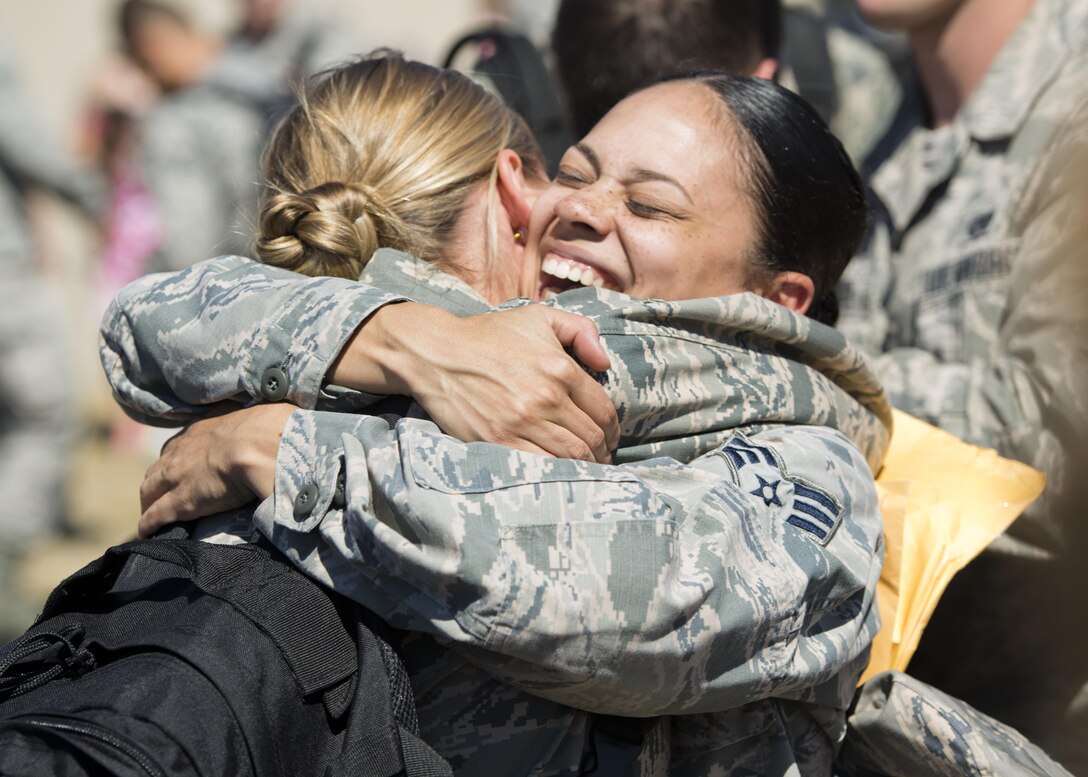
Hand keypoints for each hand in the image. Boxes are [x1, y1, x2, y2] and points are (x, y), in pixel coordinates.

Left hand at [137, 404, 294, 536]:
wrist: (259, 445)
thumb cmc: (268, 430)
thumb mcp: (255, 422)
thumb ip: (253, 431)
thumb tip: (271, 434)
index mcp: (199, 432)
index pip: (178, 449)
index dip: (177, 462)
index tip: (181, 472)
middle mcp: (180, 452)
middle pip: (157, 470)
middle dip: (156, 484)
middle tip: (161, 498)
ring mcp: (176, 477)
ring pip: (149, 491)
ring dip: (150, 503)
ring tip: (154, 516)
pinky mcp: (179, 502)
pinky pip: (155, 516)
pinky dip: (148, 524)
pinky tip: (147, 534)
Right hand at [331, 302, 619, 461]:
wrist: (437, 354)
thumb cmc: (489, 335)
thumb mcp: (539, 316)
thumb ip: (581, 330)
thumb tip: (605, 362)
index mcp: (560, 368)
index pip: (603, 409)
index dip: (613, 428)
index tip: (609, 436)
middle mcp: (545, 397)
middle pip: (590, 437)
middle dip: (602, 450)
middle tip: (601, 456)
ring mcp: (521, 422)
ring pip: (571, 456)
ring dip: (585, 465)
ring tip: (586, 467)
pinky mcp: (498, 441)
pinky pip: (540, 465)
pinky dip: (557, 472)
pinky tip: (560, 472)